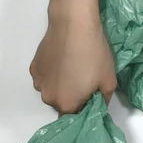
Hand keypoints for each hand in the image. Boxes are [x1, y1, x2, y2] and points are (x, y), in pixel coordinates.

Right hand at [30, 0, 116, 114]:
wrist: (73, 25)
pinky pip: (45, 77)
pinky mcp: (33, 67)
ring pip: (52, 90)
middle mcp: (49, 97)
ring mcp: (38, 82)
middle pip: (62, 104)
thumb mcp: (109, 80)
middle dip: (73, 96)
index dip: (84, 109)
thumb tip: (98, 106)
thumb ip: (103, 100)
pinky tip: (62, 59)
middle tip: (85, 79)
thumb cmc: (94, 54)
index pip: (75, 118)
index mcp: (67, 105)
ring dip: (61, 84)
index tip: (92, 98)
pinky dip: (52, 73)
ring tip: (73, 67)